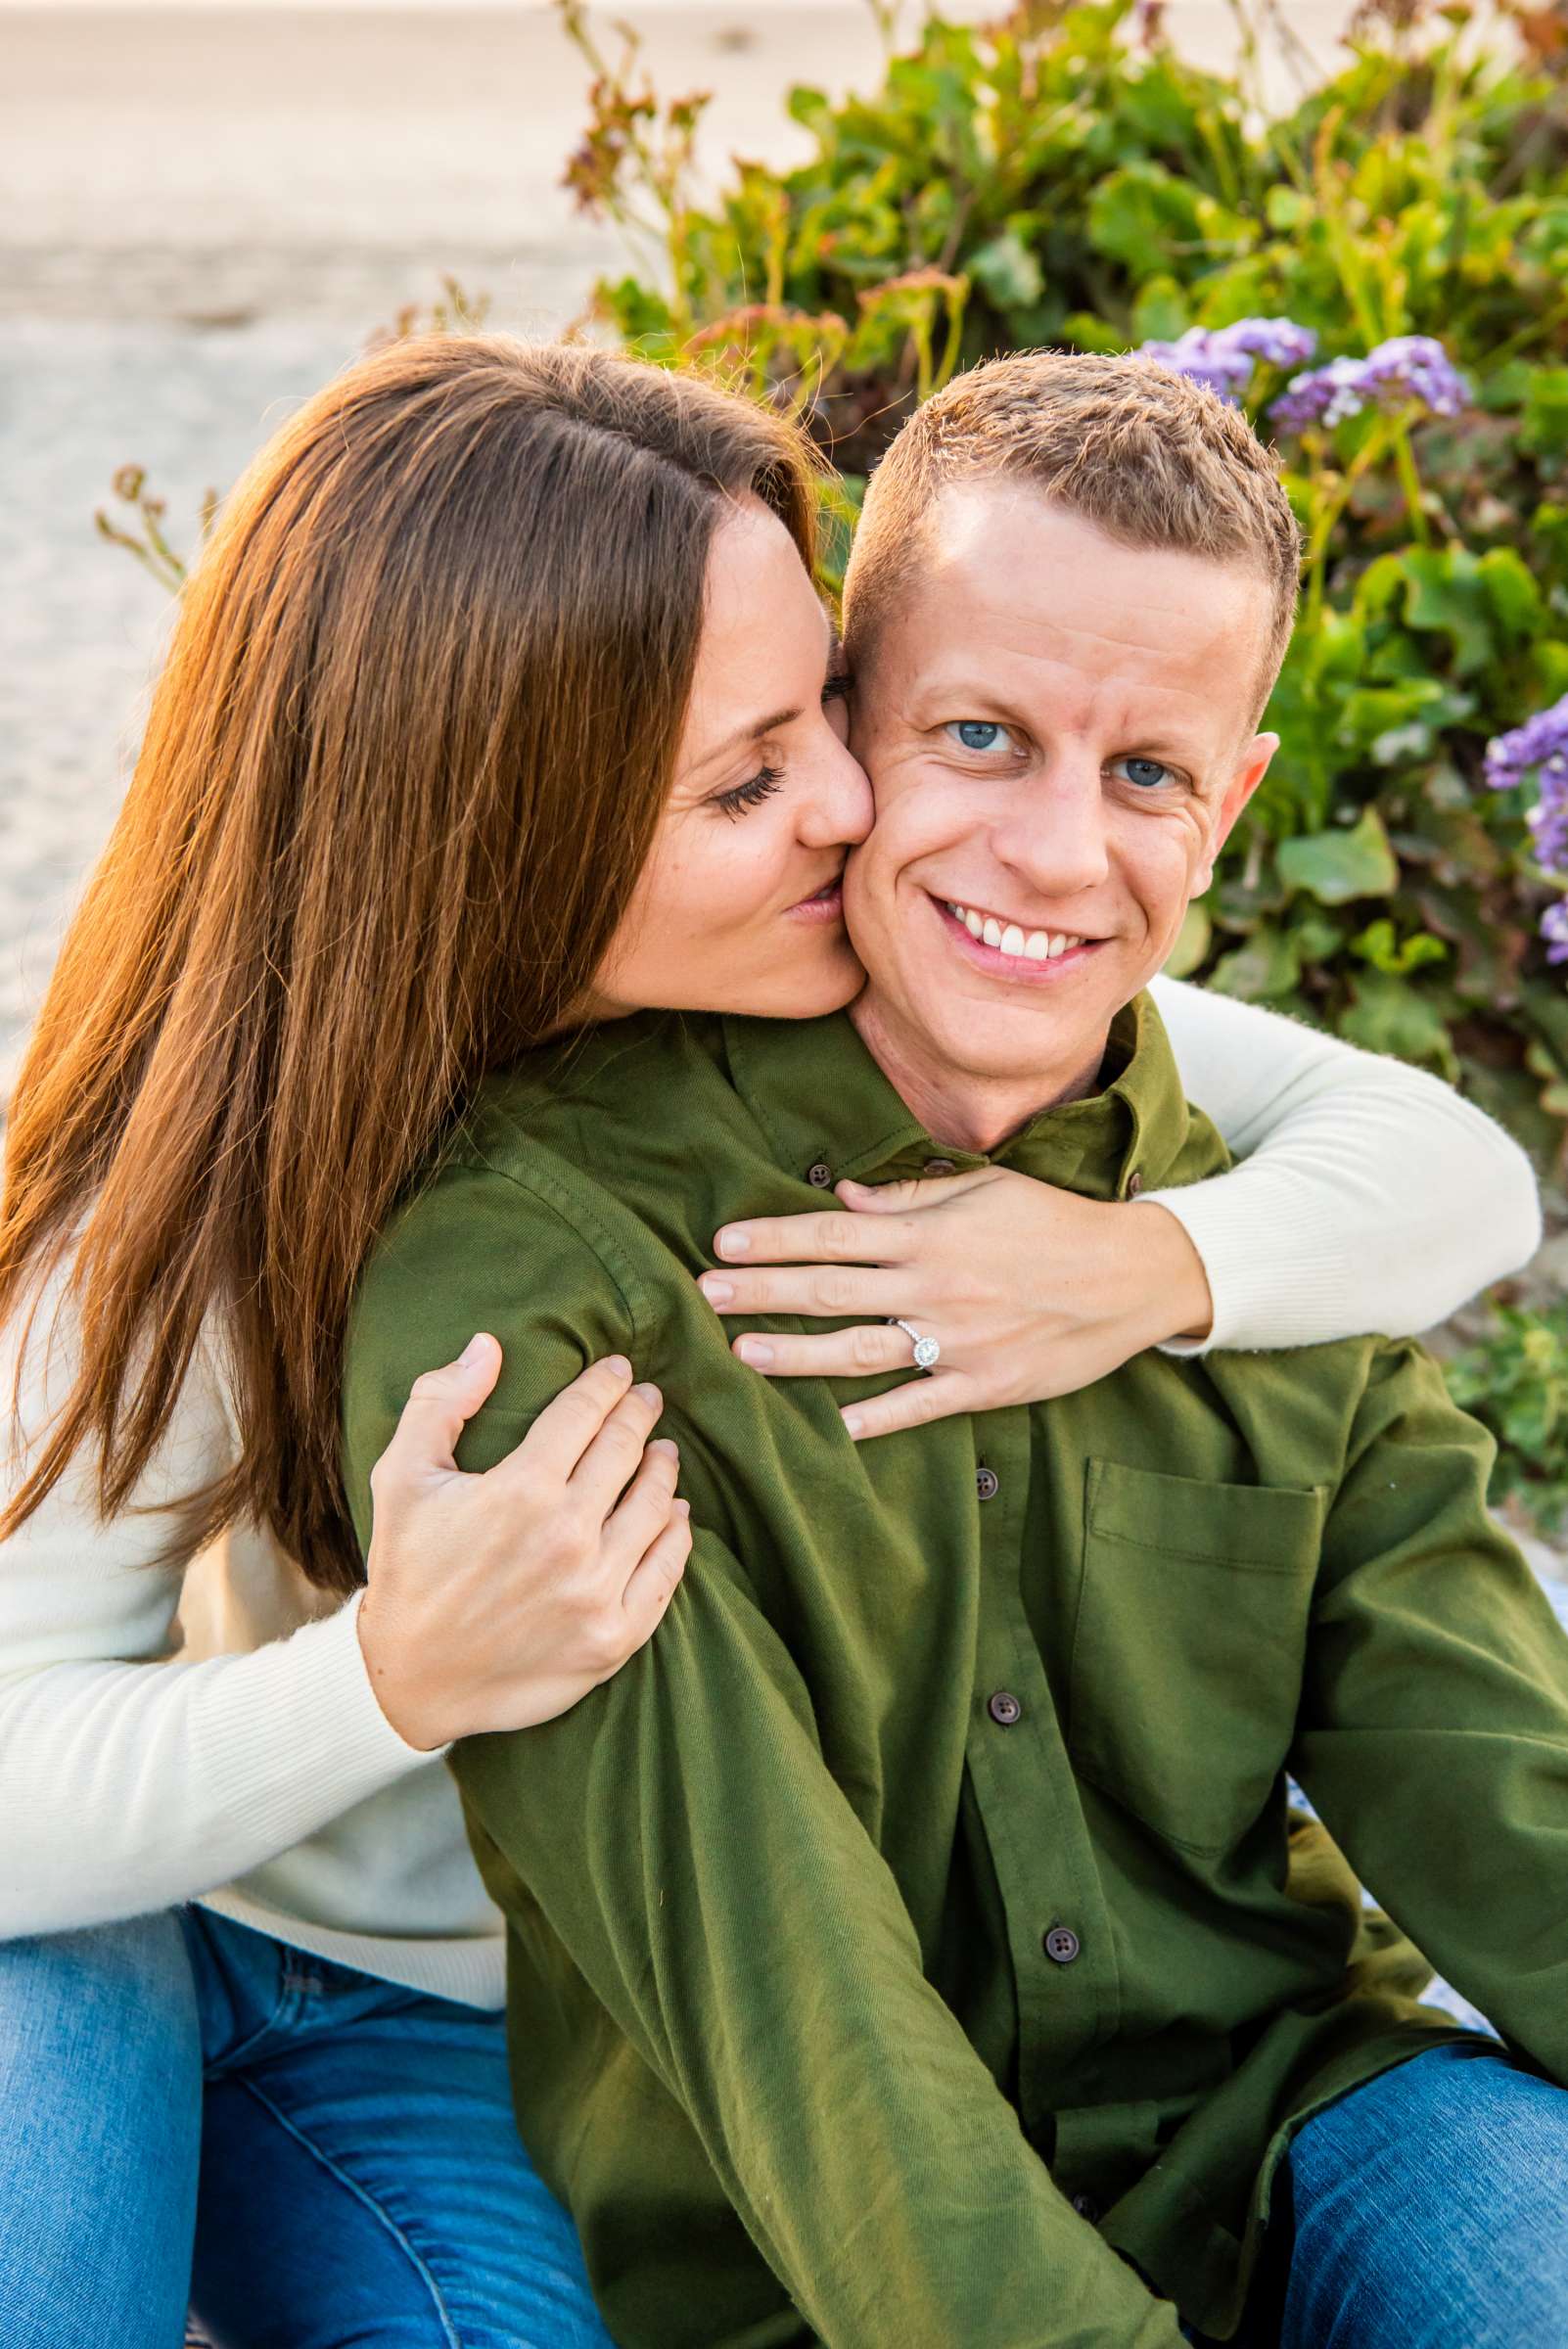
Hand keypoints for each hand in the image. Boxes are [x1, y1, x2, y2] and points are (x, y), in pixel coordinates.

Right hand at [357, 1340, 690, 1747]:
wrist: (410, 1679)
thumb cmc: (407, 1570)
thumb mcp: (401, 1477)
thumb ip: (441, 1402)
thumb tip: (489, 1346)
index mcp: (520, 1491)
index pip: (585, 1414)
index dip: (606, 1384)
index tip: (619, 1370)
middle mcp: (567, 1538)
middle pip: (626, 1452)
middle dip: (640, 1415)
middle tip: (647, 1399)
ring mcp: (596, 1591)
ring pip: (655, 1507)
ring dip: (663, 1470)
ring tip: (664, 1452)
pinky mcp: (614, 1637)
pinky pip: (666, 1572)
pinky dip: (677, 1535)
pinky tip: (676, 1514)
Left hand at [696, 1168, 1213, 1439]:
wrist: (1132, 1274)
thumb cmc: (1053, 1223)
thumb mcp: (983, 1191)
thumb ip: (908, 1201)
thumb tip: (842, 1199)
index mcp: (930, 1235)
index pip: (833, 1234)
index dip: (775, 1238)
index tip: (723, 1242)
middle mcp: (935, 1286)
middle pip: (831, 1290)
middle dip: (763, 1293)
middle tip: (706, 1297)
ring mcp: (959, 1340)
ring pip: (862, 1350)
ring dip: (798, 1355)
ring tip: (744, 1356)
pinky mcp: (986, 1384)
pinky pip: (921, 1404)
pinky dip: (878, 1417)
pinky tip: (835, 1427)